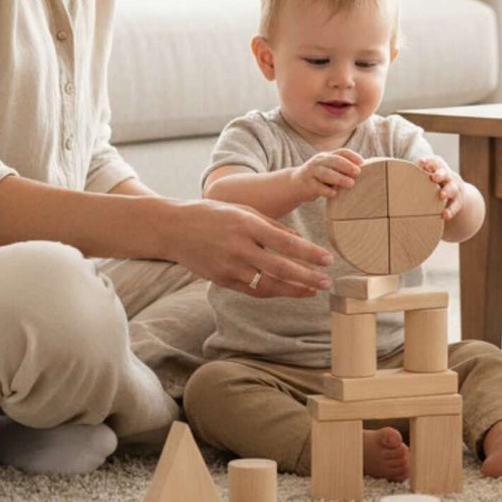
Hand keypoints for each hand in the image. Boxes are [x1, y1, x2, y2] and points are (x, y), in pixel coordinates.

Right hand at [161, 198, 332, 298]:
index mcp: (247, 225)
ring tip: (311, 291)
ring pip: (267, 285)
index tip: (328, 260)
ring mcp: (229, 267)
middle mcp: (239, 247)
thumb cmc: (213, 214)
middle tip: (326, 283)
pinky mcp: (221, 280)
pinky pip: (252, 290)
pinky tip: (287, 290)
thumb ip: (272, 226)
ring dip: (293, 290)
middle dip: (307, 278)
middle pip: (280, 268)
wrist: (174, 229)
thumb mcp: (244, 210)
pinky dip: (272, 292)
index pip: (286, 243)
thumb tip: (300, 241)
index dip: (309, 253)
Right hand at [293, 149, 363, 202]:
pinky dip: (327, 190)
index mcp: (326, 156)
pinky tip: (334, 194)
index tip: (362, 163)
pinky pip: (318, 187)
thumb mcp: (328, 168)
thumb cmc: (318, 177)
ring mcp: (311, 173)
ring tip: (351, 184)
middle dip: (347, 166)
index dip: (352, 156)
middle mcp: (318, 162)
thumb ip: (341, 168)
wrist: (295, 184)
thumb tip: (364, 171)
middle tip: (358, 173)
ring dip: (339, 178)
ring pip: (326, 173)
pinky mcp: (307, 185)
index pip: (341, 152)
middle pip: (334, 161)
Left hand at [418, 155, 464, 221]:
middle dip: (440, 174)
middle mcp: (448, 177)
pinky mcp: (458, 201)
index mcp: (439, 169)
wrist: (457, 193)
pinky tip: (445, 215)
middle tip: (434, 177)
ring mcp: (454, 189)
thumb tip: (395, 175)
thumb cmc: (436, 184)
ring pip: (452, 188)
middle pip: (445, 173)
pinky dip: (450, 210)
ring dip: (447, 191)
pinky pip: (455, 206)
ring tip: (441, 195)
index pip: (436, 162)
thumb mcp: (429, 176)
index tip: (421, 162)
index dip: (429, 161)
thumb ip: (417, 175)